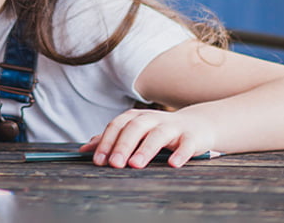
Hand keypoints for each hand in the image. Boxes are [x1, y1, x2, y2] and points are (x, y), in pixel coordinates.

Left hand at [79, 107, 216, 167]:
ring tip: (136, 164)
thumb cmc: (160, 132)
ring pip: (158, 135)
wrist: (198, 125)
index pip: (117, 126)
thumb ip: (112, 140)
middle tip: (114, 164)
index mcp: (136, 118)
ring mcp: (173, 126)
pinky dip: (180, 153)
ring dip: (146, 149)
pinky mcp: (192, 137)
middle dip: (123, 146)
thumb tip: (84, 150)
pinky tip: (173, 164)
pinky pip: (187, 144)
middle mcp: (153, 119)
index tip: (98, 161)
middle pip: (135, 128)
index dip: (106, 142)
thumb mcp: (135, 133)